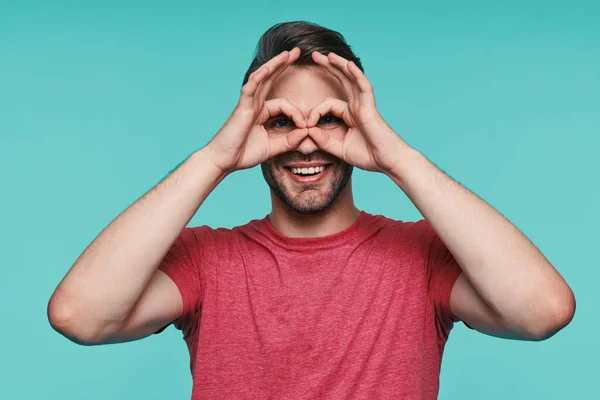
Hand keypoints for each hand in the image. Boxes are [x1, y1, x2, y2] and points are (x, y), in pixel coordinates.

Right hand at [205, 47, 309, 173]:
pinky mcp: (242, 107)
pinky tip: (269, 67)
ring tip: (289, 53)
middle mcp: (255, 105)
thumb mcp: (273, 147)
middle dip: (284, 65)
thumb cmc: (244, 154)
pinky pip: (251, 88)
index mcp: (262, 113)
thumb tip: (308, 132)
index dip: (298, 114)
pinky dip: (260, 77)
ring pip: (262, 79)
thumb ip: (290, 140)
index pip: (284, 105)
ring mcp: (248, 104)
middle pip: (271, 79)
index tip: (306, 127)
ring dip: (275, 64)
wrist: (224, 161)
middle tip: (297, 51)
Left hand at [306, 51, 410, 173]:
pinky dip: (356, 75)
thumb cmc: (368, 156)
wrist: (388, 161)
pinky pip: (364, 87)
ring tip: (327, 54)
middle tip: (314, 55)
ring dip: (340, 65)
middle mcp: (357, 107)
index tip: (306, 125)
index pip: (327, 104)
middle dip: (328, 67)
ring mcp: (364, 105)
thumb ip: (324, 141)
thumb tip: (308, 130)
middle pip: (342, 81)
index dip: (314, 112)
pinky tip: (348, 65)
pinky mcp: (370, 108)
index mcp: (349, 115)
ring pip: (351, 79)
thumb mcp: (339, 149)